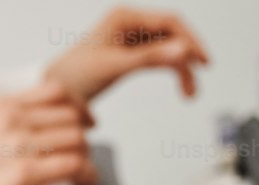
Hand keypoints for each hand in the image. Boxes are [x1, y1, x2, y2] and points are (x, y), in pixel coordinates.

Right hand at [0, 80, 97, 184]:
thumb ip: (14, 125)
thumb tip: (50, 128)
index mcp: (3, 107)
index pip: (56, 91)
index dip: (79, 105)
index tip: (86, 120)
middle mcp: (12, 121)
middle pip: (71, 116)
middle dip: (83, 136)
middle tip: (83, 153)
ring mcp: (19, 146)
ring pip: (76, 140)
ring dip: (86, 156)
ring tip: (83, 170)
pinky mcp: (26, 174)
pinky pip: (73, 165)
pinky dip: (86, 173)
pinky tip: (86, 180)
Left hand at [46, 8, 209, 101]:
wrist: (54, 92)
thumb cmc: (75, 77)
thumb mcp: (115, 67)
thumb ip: (150, 58)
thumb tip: (183, 51)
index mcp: (125, 17)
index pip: (168, 22)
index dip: (190, 40)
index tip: (204, 61)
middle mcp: (129, 22)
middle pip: (171, 33)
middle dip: (187, 57)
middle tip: (199, 80)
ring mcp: (129, 37)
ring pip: (166, 47)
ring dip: (180, 68)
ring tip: (189, 94)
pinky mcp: (128, 53)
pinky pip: (156, 57)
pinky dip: (169, 70)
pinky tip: (179, 84)